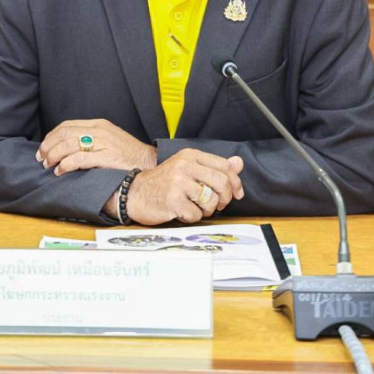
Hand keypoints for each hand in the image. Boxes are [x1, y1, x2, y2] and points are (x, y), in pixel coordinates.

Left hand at [36, 119, 156, 174]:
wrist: (149, 163)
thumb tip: (68, 148)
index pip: (67, 125)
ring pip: (69, 144)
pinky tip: (60, 171)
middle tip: (41, 158)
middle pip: (65, 134)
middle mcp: (100, 131)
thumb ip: (91, 140)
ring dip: (54, 156)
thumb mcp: (109, 140)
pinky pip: (79, 158)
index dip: (52, 136)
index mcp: (99, 124)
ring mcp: (103, 143)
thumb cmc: (128, 155)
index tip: (44, 147)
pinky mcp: (106, 156)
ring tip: (49, 166)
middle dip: (49, 146)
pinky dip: (66, 164)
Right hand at [124, 149, 244, 225]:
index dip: (235, 182)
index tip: (237, 194)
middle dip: (225, 199)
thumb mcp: (188, 169)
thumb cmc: (164, 183)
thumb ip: (213, 167)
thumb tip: (239, 163)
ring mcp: (178, 182)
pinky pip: (196, 215)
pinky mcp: (173, 200)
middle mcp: (185, 165)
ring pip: (211, 201)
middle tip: (218, 206)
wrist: (135, 194)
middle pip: (222, 183)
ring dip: (207, 210)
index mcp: (191, 155)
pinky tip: (182, 212)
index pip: (224, 166)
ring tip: (195, 208)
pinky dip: (191, 218)